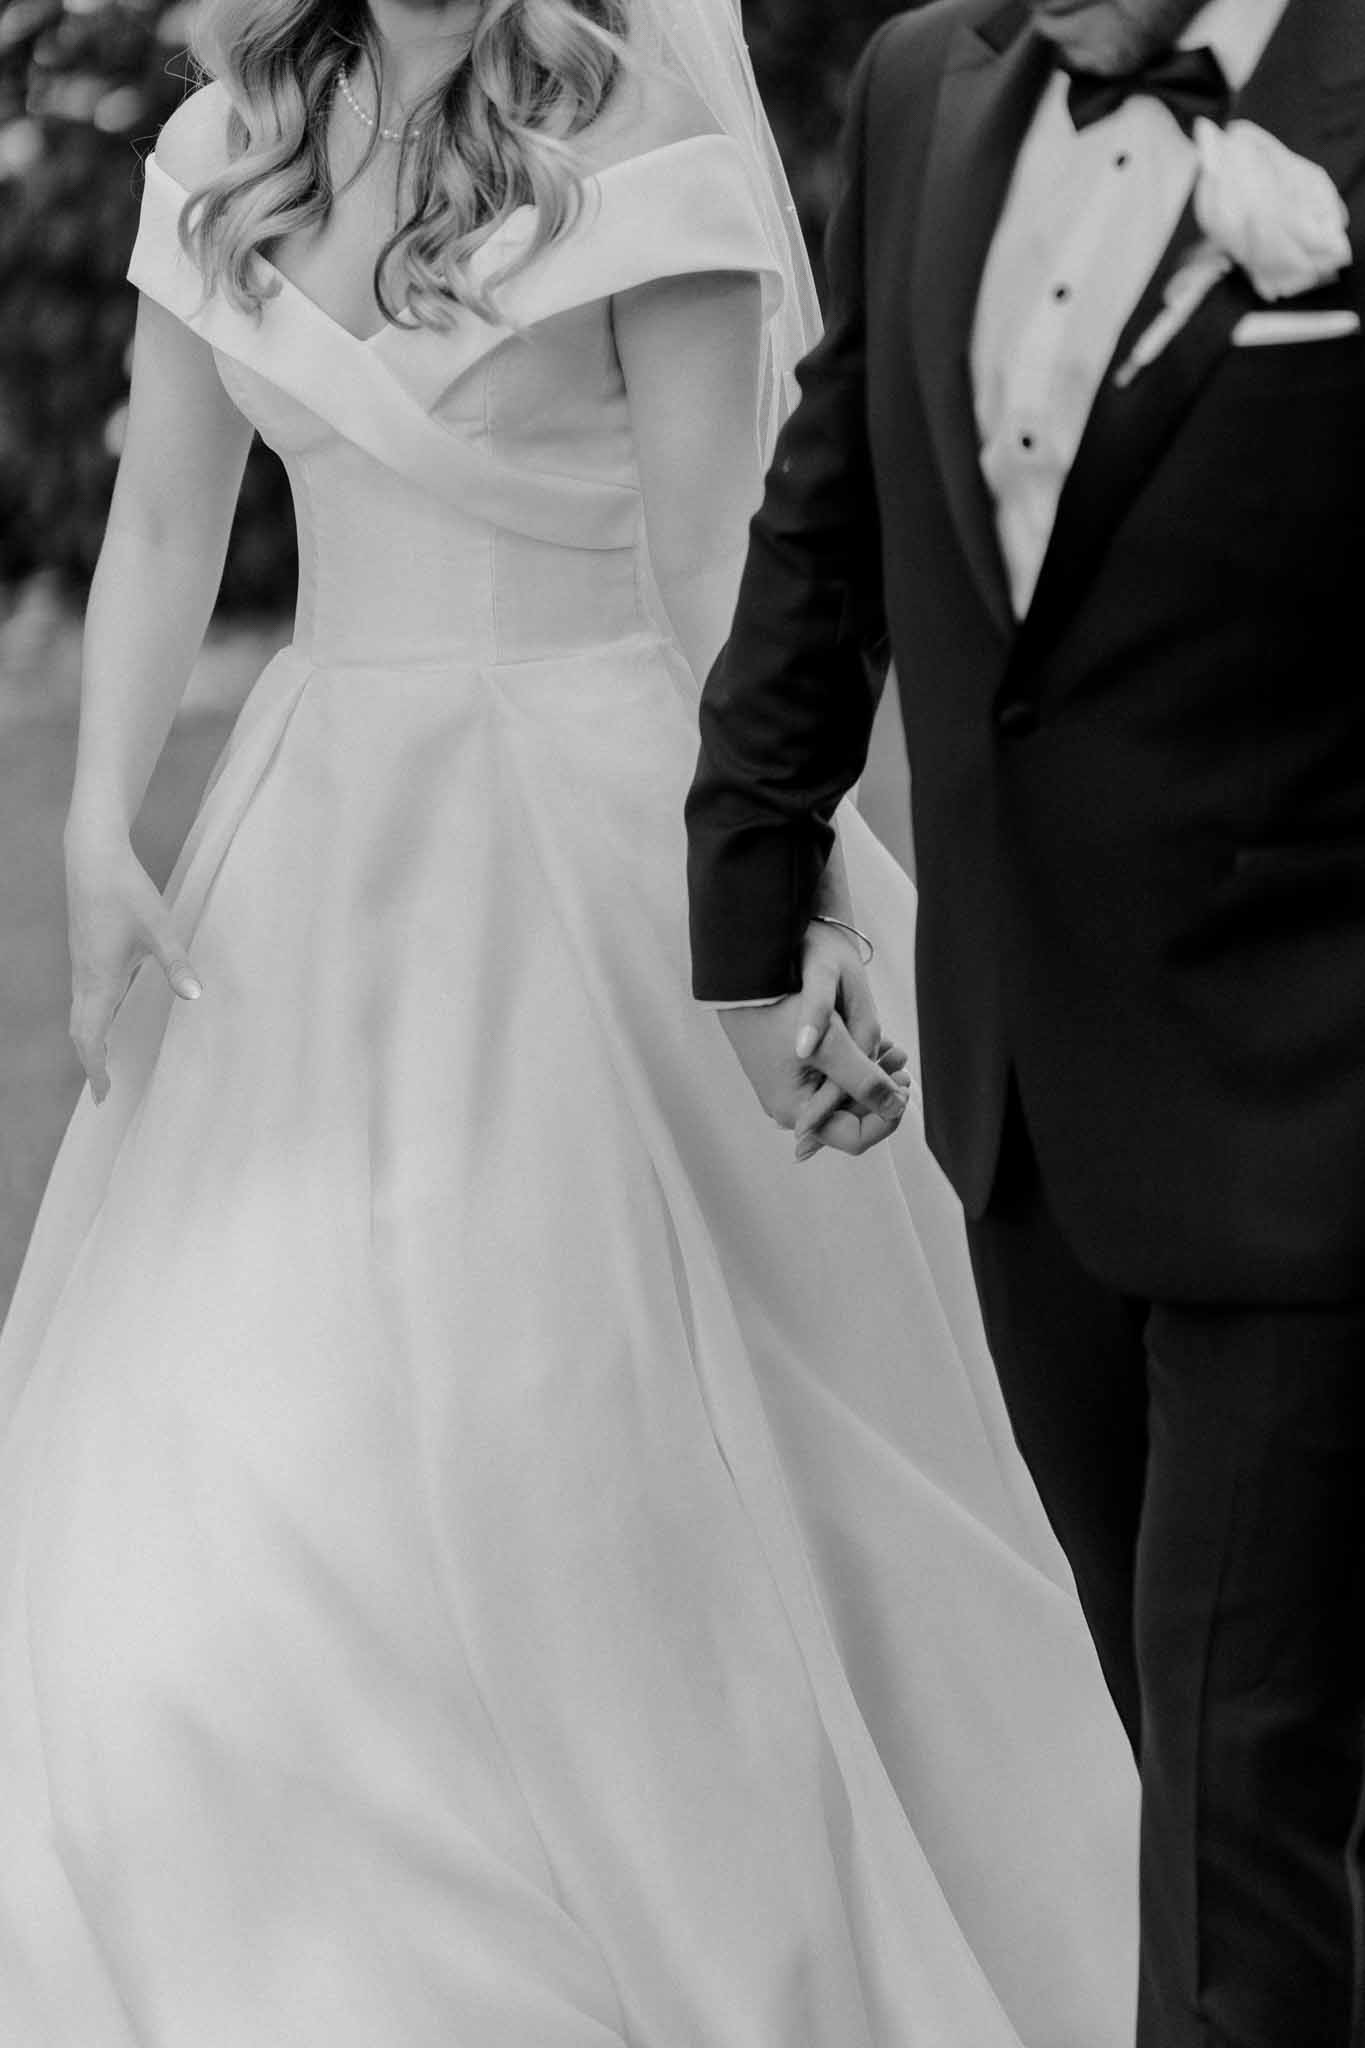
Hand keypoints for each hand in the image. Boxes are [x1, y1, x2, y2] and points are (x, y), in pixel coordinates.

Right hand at [64, 831, 201, 1103]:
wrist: (92, 856)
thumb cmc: (126, 891)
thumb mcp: (159, 928)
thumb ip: (177, 963)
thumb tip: (194, 996)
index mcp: (99, 978)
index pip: (91, 1036)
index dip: (96, 1068)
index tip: (104, 1094)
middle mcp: (84, 976)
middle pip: (80, 1031)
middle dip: (91, 1063)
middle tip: (103, 1093)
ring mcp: (81, 965)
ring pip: (79, 1015)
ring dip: (89, 1042)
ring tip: (105, 1065)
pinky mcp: (84, 953)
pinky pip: (83, 999)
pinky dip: (91, 1020)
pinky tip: (108, 1019)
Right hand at [791, 919, 912, 1160]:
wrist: (745, 978)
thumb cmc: (783, 1010)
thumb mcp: (834, 1047)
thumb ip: (865, 1081)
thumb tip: (896, 1107)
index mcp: (798, 1112)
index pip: (855, 1137)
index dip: (886, 1116)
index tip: (903, 1085)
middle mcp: (791, 1108)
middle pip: (850, 1114)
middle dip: (880, 1089)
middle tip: (900, 1059)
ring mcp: (789, 1089)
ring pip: (843, 1092)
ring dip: (871, 1073)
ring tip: (892, 1048)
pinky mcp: (790, 1070)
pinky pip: (830, 1076)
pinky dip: (853, 1063)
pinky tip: (869, 1042)